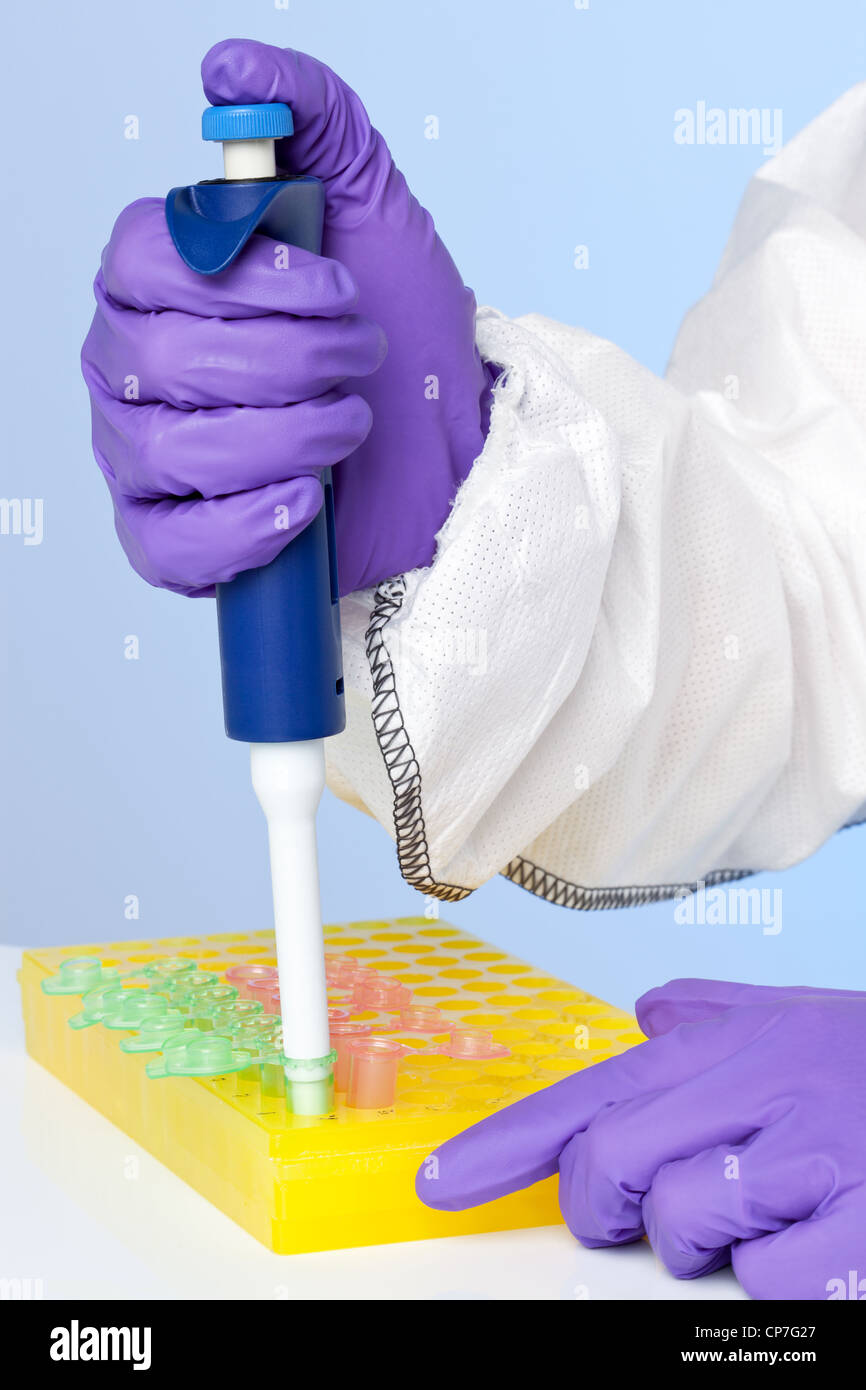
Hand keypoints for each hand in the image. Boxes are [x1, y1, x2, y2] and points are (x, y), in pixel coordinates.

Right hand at [81, 38, 489, 596]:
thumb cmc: (400, 334)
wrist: (448, 448)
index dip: (242, 276)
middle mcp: (130, 365)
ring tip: (349, 426)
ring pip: (176, 450)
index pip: (144, 259)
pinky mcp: (169, 541)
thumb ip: (313, 119)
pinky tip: (308, 502)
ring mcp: (142, 457)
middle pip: (164, 356)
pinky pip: (175, 543)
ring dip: (286, 435)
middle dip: (289, 359)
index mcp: (158, 280)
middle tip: (359, 355)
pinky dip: (248, 525)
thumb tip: (232, 66)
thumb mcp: (372, 208)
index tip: (332, 288)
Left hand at [417, 979, 865, 1299]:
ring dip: (708, 1241)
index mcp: (718, 1048)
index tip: (438, 1185)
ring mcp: (807, 1159)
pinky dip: (781, 1279)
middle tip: (651, 1210)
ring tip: (762, 1204)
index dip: (500, 1148)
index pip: (583, 1098)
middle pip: (612, 1173)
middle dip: (611, 1208)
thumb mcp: (787, 1016)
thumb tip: (641, 1018)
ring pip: (685, 1230)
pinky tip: (817, 1235)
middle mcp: (752, 1093)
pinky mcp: (856, 1228)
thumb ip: (707, 1013)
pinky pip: (769, 1287)